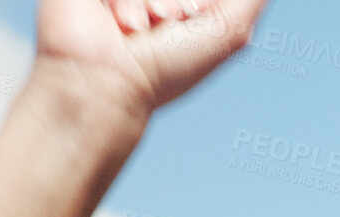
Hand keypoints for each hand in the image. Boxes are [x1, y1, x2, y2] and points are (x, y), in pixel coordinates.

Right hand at [31, 0, 268, 127]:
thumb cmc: (168, 67)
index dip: (197, 2)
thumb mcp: (230, 30)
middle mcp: (151, 1)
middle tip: (167, 24)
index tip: (193, 18)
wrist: (108, 84)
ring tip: (139, 29)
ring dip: (150, 0)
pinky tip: (123, 24)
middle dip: (176, 0)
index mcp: (182, 8)